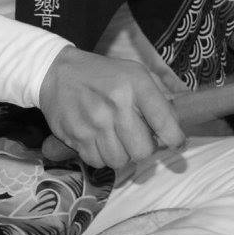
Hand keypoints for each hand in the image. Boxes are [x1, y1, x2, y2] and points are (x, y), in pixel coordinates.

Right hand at [38, 47, 185, 168]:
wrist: (57, 72)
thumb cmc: (103, 75)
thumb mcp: (134, 73)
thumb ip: (157, 98)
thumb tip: (175, 126)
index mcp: (135, 84)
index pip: (165, 121)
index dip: (174, 138)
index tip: (176, 142)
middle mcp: (116, 103)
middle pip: (143, 151)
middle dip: (143, 148)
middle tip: (136, 138)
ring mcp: (95, 122)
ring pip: (120, 161)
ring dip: (120, 153)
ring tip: (114, 137)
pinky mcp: (77, 136)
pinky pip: (97, 162)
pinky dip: (100, 155)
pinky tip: (97, 138)